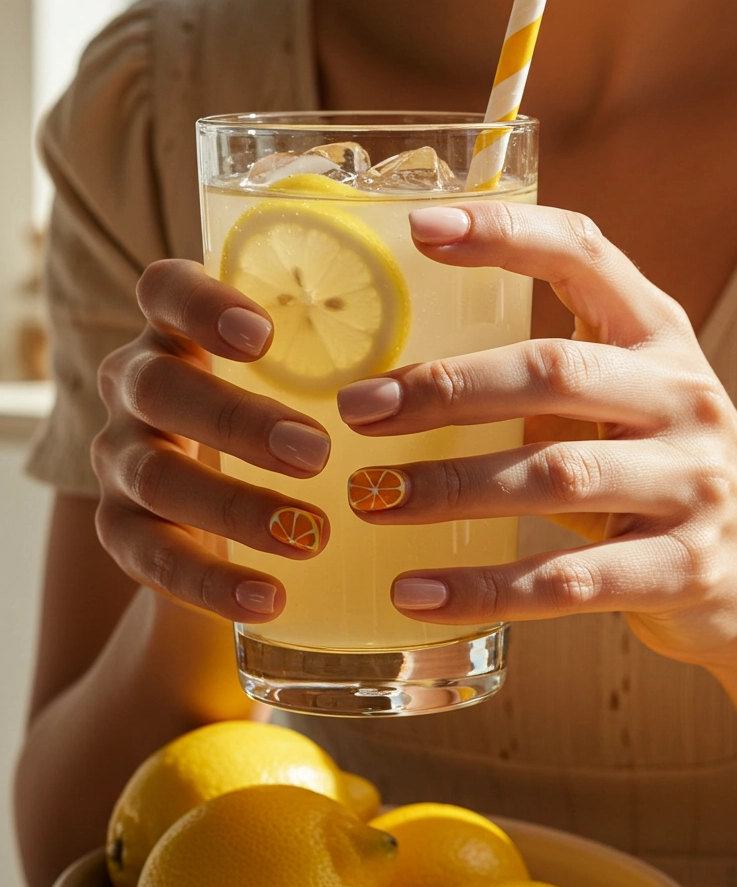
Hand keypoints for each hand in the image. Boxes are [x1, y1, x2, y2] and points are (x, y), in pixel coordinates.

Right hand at [93, 260, 330, 620]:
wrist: (225, 519)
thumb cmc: (291, 414)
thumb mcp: (311, 371)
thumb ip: (355, 339)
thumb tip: (466, 288)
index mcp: (179, 328)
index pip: (165, 290)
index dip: (203, 305)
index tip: (265, 334)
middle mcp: (135, 383)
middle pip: (157, 386)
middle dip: (236, 420)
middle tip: (316, 451)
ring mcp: (119, 457)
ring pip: (155, 475)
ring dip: (233, 506)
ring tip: (310, 534)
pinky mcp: (120, 529)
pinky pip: (149, 556)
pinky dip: (210, 582)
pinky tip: (270, 598)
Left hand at [338, 202, 736, 673]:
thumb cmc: (664, 467)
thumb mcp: (629, 396)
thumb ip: (546, 373)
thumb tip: (392, 373)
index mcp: (656, 335)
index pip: (584, 254)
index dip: (505, 233)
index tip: (421, 226)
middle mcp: (680, 395)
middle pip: (553, 373)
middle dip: (447, 388)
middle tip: (359, 408)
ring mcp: (690, 483)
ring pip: (556, 474)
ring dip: (450, 488)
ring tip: (370, 500)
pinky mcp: (682, 568)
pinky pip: (568, 580)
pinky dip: (484, 588)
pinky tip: (416, 591)